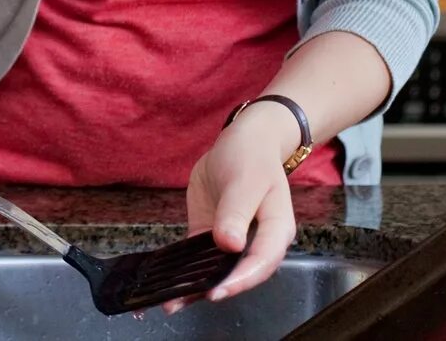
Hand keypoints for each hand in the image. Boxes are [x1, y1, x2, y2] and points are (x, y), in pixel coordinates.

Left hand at [168, 106, 300, 311]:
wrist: (243, 143)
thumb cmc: (250, 158)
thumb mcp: (245, 180)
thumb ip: (237, 212)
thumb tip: (230, 244)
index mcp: (276, 230)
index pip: (261, 261)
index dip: (240, 279)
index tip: (217, 290)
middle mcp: (257, 242)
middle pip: (240, 273)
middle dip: (215, 289)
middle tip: (184, 300)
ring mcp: (234, 241)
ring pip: (218, 270)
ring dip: (196, 287)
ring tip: (170, 303)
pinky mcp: (212, 235)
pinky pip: (200, 258)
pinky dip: (186, 271)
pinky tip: (169, 285)